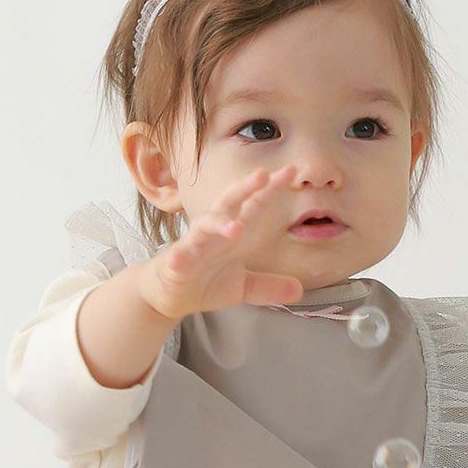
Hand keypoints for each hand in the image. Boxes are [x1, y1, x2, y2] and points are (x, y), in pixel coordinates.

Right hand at [137, 164, 304, 319]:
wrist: (168, 296)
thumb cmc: (205, 282)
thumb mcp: (243, 287)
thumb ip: (269, 285)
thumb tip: (299, 290)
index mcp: (233, 233)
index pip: (255, 205)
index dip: (271, 189)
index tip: (289, 171)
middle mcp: (214, 233)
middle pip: (230, 204)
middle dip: (245, 188)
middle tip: (263, 174)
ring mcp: (193, 246)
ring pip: (205, 227)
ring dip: (218, 224)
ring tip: (235, 227)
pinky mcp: (175, 264)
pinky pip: (177, 258)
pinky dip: (179, 257)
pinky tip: (179, 258)